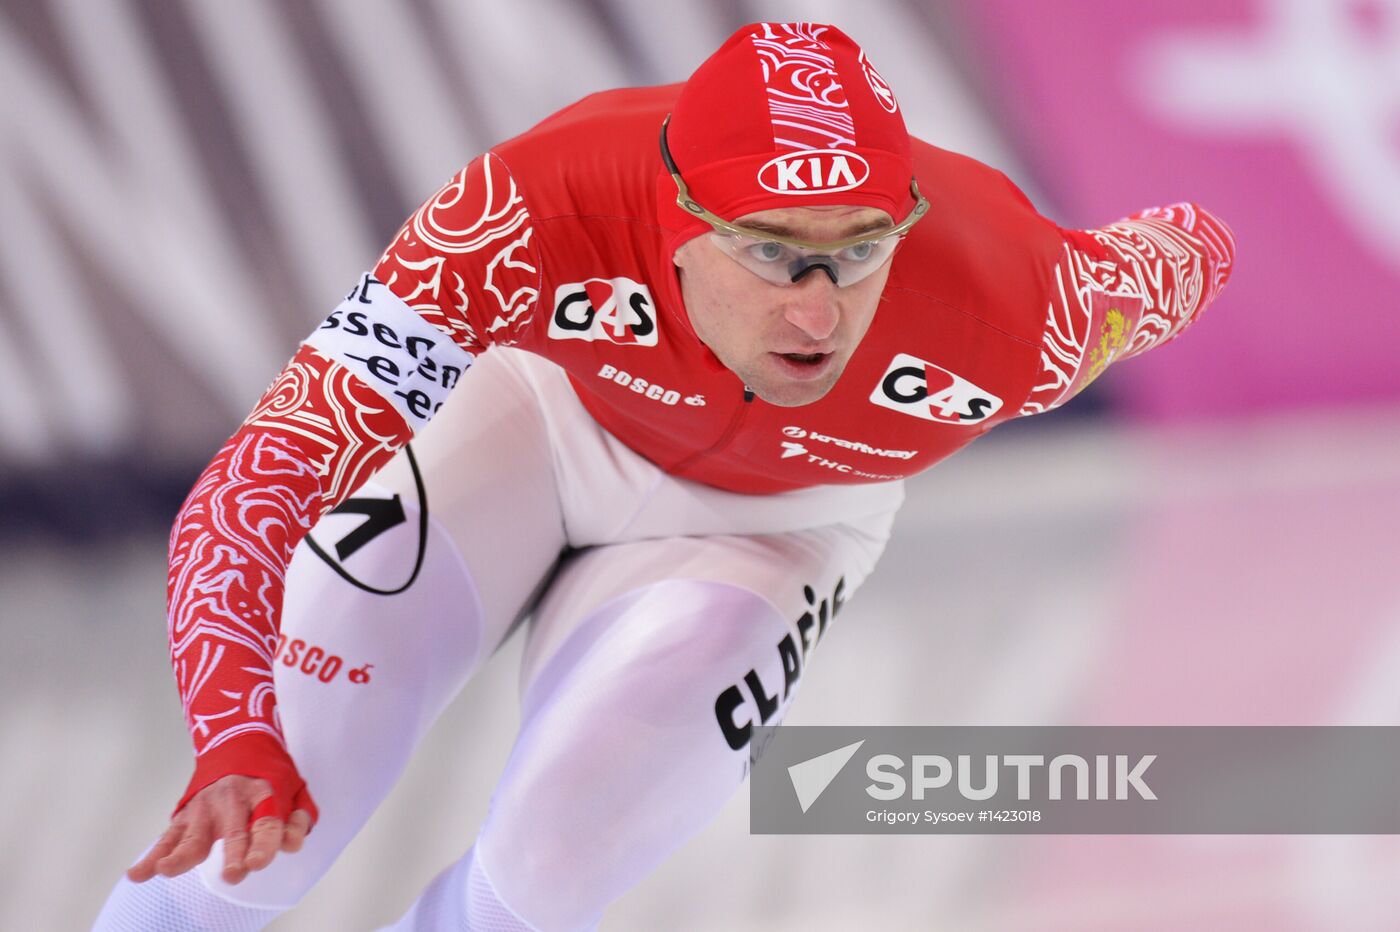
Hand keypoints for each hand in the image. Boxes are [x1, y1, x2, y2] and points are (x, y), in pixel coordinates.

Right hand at [126, 774, 312, 884]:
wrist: (236, 744)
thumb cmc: (269, 776)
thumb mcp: (294, 790)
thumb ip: (298, 820)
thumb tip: (292, 844)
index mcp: (264, 794)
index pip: (266, 823)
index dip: (264, 843)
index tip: (257, 863)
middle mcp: (233, 801)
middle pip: (234, 832)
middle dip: (233, 854)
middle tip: (232, 874)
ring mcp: (205, 810)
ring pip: (194, 836)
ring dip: (181, 855)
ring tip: (166, 868)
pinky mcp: (185, 817)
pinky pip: (167, 838)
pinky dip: (151, 856)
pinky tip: (137, 873)